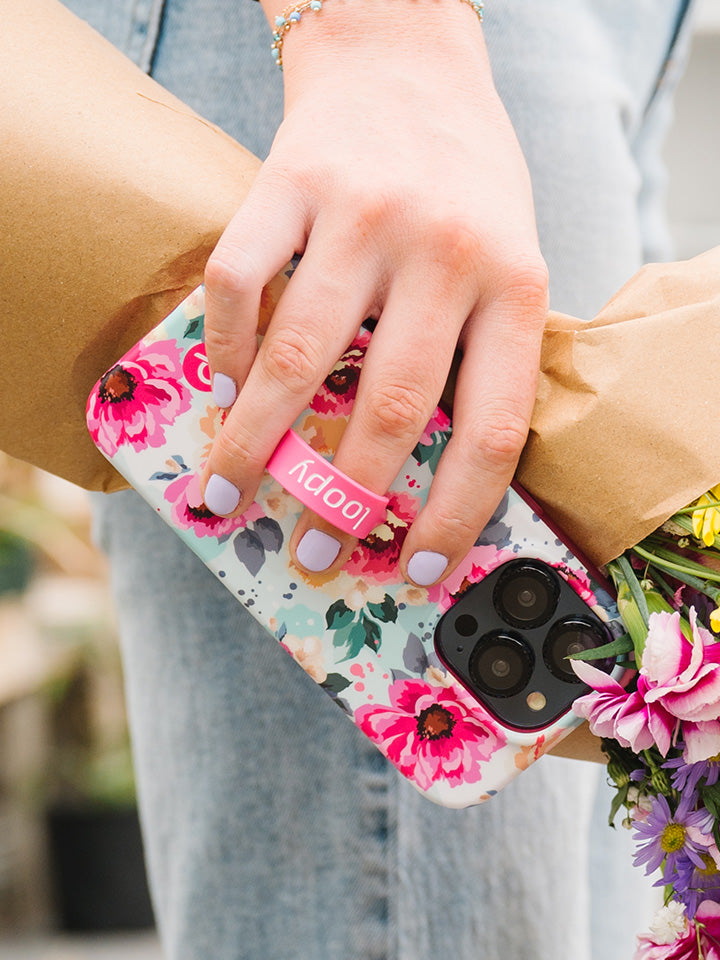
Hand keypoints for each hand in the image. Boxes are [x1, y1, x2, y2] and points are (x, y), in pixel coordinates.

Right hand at [200, 0, 547, 584]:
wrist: (408, 59)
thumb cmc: (465, 180)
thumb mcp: (510, 261)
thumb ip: (479, 355)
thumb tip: (416, 474)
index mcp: (515, 285)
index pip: (493, 430)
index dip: (454, 513)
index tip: (418, 568)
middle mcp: (445, 252)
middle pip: (390, 408)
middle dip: (343, 498)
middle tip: (313, 548)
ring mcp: (365, 212)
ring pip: (300, 356)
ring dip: (255, 441)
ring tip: (228, 492)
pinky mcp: (291, 179)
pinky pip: (240, 279)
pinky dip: (221, 342)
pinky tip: (219, 383)